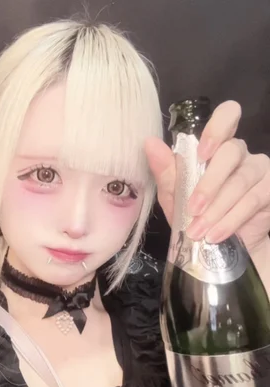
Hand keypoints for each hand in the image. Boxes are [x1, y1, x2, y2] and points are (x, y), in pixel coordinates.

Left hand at [145, 100, 269, 255]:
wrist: (221, 247)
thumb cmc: (197, 215)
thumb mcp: (176, 196)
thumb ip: (165, 171)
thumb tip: (150, 144)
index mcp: (217, 146)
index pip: (227, 116)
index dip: (216, 128)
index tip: (201, 154)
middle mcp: (241, 153)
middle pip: (231, 152)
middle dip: (209, 184)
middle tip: (193, 209)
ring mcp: (259, 170)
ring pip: (240, 181)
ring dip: (216, 209)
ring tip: (198, 231)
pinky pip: (252, 201)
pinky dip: (230, 220)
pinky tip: (216, 234)